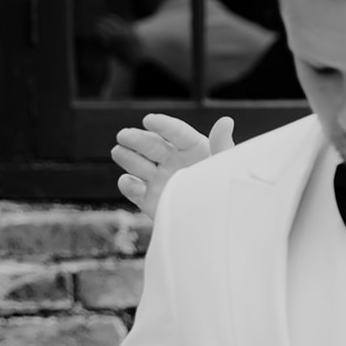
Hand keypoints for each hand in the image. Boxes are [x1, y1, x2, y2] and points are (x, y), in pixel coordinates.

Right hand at [112, 113, 235, 218]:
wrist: (214, 226)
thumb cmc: (222, 191)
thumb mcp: (225, 169)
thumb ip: (222, 145)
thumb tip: (226, 120)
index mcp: (192, 148)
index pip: (177, 133)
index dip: (163, 125)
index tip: (149, 120)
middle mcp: (172, 160)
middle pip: (152, 145)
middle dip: (137, 139)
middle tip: (124, 135)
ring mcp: (157, 178)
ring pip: (138, 163)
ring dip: (128, 158)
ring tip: (119, 152)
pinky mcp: (147, 197)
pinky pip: (133, 189)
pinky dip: (128, 185)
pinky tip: (129, 181)